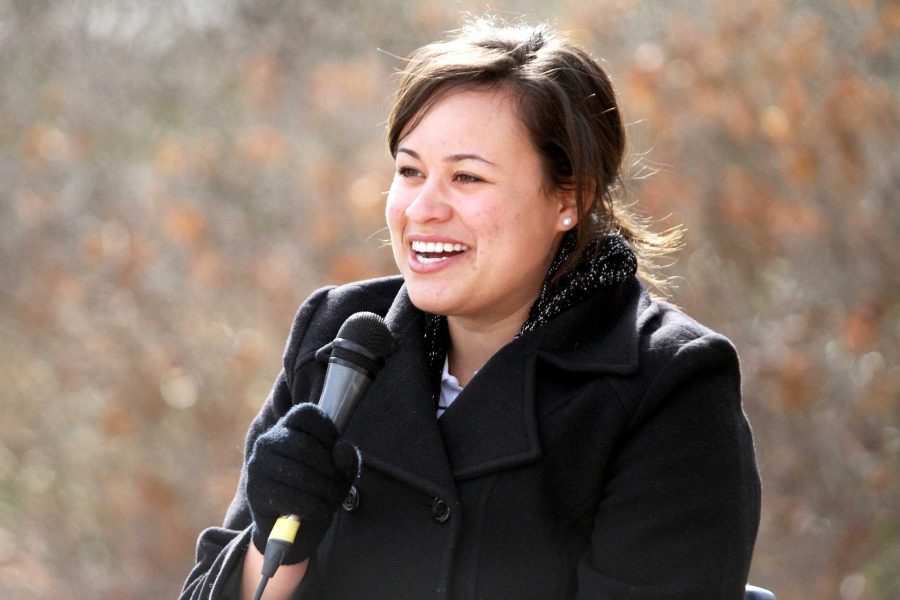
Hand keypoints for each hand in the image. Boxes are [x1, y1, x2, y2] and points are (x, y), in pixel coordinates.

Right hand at [246, 403, 360, 563]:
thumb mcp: (341, 471)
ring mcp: (257, 465)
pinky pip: (290, 497)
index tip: (335, 455)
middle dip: (330, 471)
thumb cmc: (319, 489)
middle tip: (339, 488)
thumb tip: (341, 449)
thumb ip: (347, 458)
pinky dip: (313, 507)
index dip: (329, 433)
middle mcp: (268, 440)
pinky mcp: (254, 491)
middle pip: (306, 447)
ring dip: (324, 492)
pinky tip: (319, 511)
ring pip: (300, 474)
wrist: (293, 526)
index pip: (308, 414)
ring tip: (331, 501)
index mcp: (288, 425)